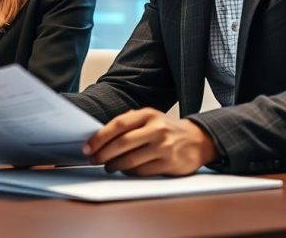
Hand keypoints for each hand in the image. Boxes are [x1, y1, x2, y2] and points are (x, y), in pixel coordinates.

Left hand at [82, 108, 217, 176]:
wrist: (197, 140)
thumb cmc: (166, 130)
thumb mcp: (150, 118)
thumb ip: (129, 124)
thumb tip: (100, 137)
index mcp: (148, 114)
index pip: (118, 125)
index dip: (99, 137)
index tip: (87, 147)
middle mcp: (156, 129)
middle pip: (122, 143)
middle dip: (103, 154)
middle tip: (94, 159)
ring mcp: (164, 147)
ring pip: (130, 160)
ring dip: (114, 165)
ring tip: (108, 166)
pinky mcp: (169, 164)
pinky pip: (142, 171)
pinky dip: (129, 172)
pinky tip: (125, 170)